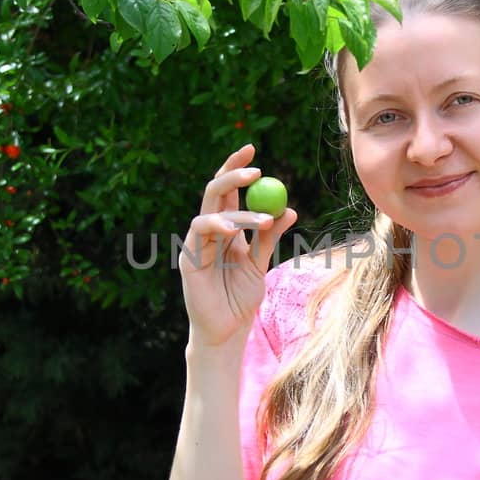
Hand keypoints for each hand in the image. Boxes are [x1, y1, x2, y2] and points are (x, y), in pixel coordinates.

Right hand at [178, 143, 296, 347]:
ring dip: (241, 212)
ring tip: (265, 223)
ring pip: (214, 210)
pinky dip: (219, 225)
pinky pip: (201, 230)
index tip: (251, 149)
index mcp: (227, 230)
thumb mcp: (260, 264)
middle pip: (215, 191)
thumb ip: (269, 237)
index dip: (237, 169)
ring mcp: (197, 243)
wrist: (228, 330)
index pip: (229, 191)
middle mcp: (209, 232)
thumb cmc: (241, 300)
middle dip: (232, 174)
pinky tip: (234, 231)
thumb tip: (290, 209)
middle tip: (256, 167)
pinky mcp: (189, 257)